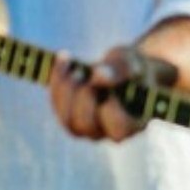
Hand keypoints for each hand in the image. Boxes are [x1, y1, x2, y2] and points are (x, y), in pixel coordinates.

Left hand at [50, 46, 172, 143]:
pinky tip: (64, 58)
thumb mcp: (133, 62)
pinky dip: (58, 79)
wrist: (122, 69)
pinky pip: (57, 103)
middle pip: (86, 126)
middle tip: (84, 73)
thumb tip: (99, 76)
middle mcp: (107, 131)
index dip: (111, 112)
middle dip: (82, 98)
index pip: (119, 131)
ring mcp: (86, 126)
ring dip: (64, 90)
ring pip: (67, 120)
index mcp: (132, 124)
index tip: (111, 91)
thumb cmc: (132, 68)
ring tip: (72, 65)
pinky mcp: (69, 113)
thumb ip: (121, 70)